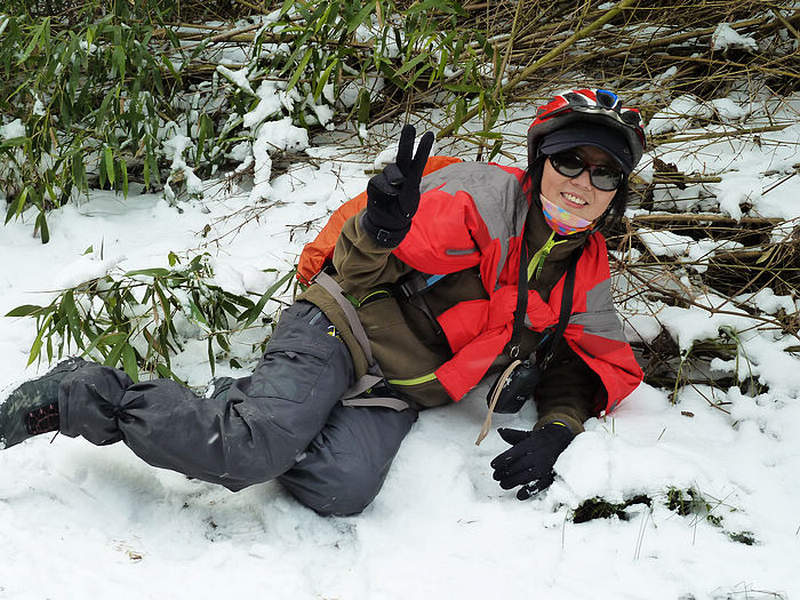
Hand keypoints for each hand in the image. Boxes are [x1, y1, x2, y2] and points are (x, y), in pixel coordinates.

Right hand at [362, 124, 434, 246]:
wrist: (387, 223)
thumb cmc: (402, 210)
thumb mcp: (410, 201)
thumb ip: (406, 188)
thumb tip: (395, 180)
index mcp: (412, 177)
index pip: (418, 161)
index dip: (423, 148)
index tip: (430, 134)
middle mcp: (400, 175)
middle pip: (403, 155)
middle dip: (407, 140)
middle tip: (410, 127)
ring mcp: (386, 179)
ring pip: (390, 170)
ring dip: (395, 176)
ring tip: (399, 187)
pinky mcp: (374, 185)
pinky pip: (378, 181)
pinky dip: (385, 186)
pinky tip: (391, 193)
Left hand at [490, 423, 574, 499]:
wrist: (563, 442)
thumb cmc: (541, 440)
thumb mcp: (528, 435)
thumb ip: (513, 435)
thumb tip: (499, 431)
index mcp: (530, 444)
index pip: (513, 453)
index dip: (501, 460)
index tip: (493, 465)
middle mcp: (537, 455)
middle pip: (517, 466)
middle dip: (504, 472)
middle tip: (495, 476)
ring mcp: (544, 467)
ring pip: (526, 476)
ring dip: (512, 482)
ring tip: (503, 484)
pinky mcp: (550, 476)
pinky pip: (539, 485)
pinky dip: (529, 491)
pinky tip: (519, 495)